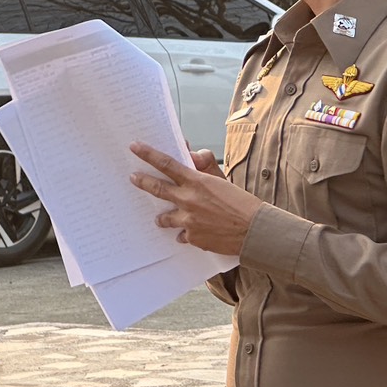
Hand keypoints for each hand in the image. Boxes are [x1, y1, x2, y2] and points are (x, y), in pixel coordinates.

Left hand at [130, 141, 261, 254]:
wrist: (253, 230)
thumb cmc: (241, 203)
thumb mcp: (223, 179)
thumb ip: (204, 166)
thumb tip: (190, 157)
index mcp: (197, 182)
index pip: (166, 164)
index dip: (148, 154)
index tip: (135, 147)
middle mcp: (188, 200)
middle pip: (157, 189)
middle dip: (142, 182)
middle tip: (133, 178)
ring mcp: (188, 221)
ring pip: (165, 218)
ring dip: (162, 217)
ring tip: (161, 218)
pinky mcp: (193, 238)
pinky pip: (183, 235)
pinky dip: (186, 233)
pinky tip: (193, 233)